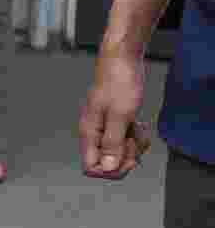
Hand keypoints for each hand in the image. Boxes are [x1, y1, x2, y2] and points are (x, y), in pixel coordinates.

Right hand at [78, 52, 151, 177]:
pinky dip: (136, 136)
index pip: (91, 166)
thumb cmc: (118, 80)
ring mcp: (105, 128)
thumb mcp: (120, 113)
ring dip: (134, 144)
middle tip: (133, 138)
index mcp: (89, 132)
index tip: (125, 154)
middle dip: (126, 156)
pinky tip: (138, 123)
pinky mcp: (115, 123)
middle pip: (107, 163)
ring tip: (137, 126)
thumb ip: (112, 142)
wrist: (122, 60)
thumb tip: (106, 167)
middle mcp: (94, 133)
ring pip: (119, 152)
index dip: (111, 167)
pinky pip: (126, 141)